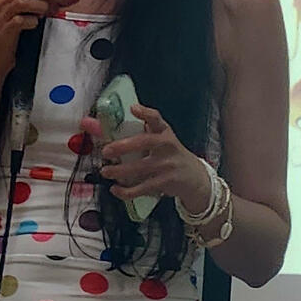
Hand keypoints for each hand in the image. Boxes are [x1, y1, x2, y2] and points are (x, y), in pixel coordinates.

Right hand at [0, 0, 78, 78]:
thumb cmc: (9, 32)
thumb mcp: (26, 12)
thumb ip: (45, 2)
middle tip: (65, 1)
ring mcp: (1, 14)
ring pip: (23, 1)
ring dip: (41, 6)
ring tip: (47, 14)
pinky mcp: (2, 30)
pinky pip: (19, 21)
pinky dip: (31, 22)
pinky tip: (35, 25)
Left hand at [80, 104, 209, 208]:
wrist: (195, 177)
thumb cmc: (171, 155)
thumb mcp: (164, 141)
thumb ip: (144, 133)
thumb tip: (107, 127)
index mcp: (165, 132)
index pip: (157, 119)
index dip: (145, 113)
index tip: (133, 108)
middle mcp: (167, 146)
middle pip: (145, 142)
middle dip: (123, 146)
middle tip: (106, 151)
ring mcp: (167, 165)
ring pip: (139, 168)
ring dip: (119, 171)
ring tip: (105, 171)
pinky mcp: (165, 182)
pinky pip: (141, 188)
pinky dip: (126, 191)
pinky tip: (115, 189)